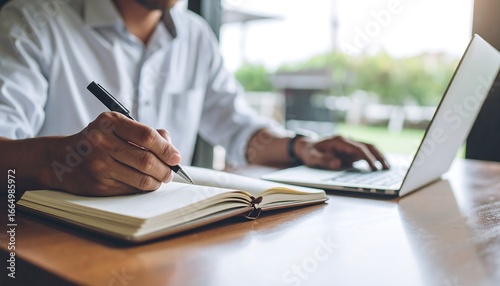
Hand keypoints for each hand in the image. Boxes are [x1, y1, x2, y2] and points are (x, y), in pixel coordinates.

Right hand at [45, 112, 180, 195]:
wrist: (61, 159)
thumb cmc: (98, 141)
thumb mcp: (117, 126)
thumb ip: (146, 133)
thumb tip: (172, 148)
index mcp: (110, 122)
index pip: (147, 136)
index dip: (166, 149)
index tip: (176, 157)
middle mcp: (102, 142)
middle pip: (147, 160)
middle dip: (165, 169)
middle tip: (170, 172)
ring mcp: (99, 166)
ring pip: (142, 179)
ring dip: (157, 181)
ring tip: (160, 178)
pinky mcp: (99, 186)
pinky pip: (131, 190)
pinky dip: (143, 188)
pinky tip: (143, 182)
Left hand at [294, 135, 389, 170]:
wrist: (307, 146)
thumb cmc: (309, 152)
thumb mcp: (312, 158)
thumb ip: (324, 160)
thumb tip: (338, 163)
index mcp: (339, 141)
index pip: (358, 148)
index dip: (367, 158)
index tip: (374, 167)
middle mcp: (347, 141)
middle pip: (367, 146)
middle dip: (378, 156)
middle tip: (387, 168)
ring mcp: (350, 145)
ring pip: (369, 148)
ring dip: (379, 156)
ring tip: (387, 168)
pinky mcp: (350, 151)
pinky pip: (365, 154)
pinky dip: (374, 159)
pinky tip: (380, 167)